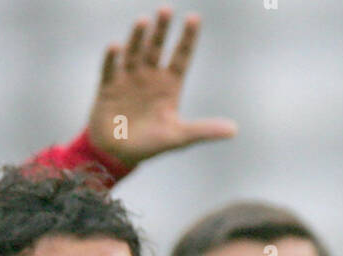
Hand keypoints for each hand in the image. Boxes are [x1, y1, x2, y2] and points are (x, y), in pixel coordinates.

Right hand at [87, 8, 236, 169]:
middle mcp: (149, 76)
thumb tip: (234, 130)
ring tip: (144, 21)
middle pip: (156, 48)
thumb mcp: (180, 137)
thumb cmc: (150, 145)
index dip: (187, 39)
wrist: (118, 154)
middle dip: (162, 30)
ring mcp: (128, 79)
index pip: (181, 57)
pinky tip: (116, 47)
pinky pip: (109, 69)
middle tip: (167, 10)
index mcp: (169, 86)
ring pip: (134, 53)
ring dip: (138, 38)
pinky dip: (112, 59)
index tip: (194, 18)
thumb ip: (204, 130)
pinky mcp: (108, 87)